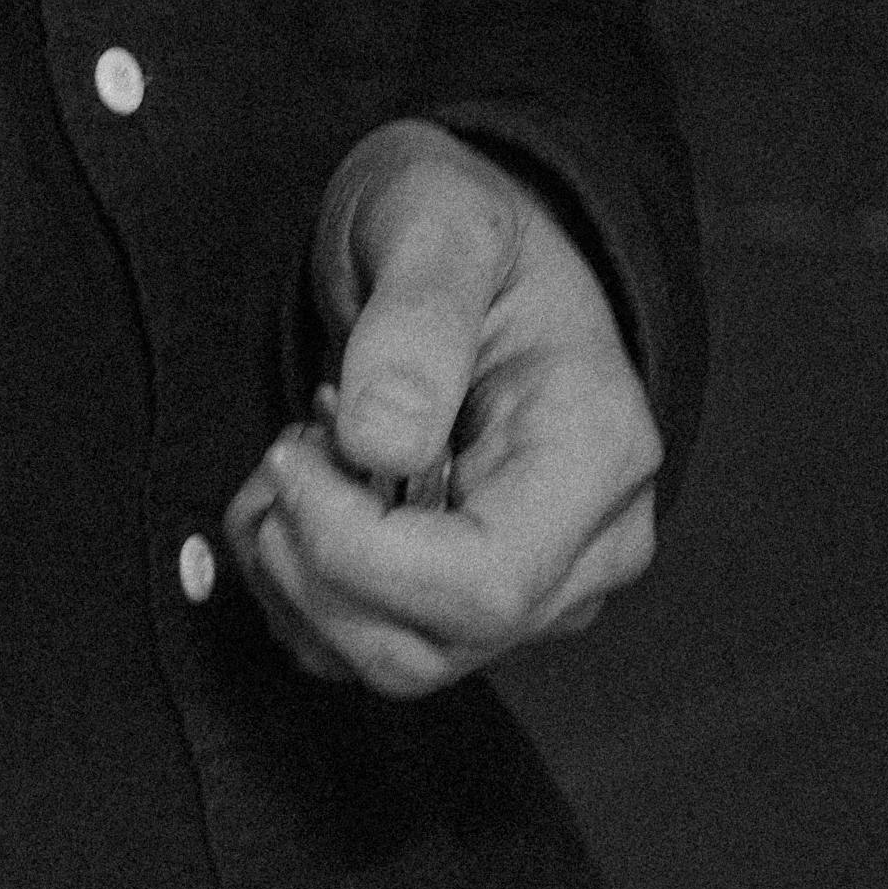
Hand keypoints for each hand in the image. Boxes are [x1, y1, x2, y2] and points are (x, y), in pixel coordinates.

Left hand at [224, 125, 660, 698]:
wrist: (471, 250)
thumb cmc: (463, 227)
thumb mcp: (438, 223)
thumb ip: (416, 321)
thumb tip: (382, 446)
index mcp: (601, 450)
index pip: (484, 585)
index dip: (357, 550)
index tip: (294, 451)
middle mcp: (592, 543)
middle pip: (431, 645)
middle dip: (316, 567)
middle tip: (286, 449)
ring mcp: (542, 588)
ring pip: (394, 665)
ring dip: (298, 581)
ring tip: (291, 462)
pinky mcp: (479, 608)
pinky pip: (367, 655)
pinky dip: (302, 597)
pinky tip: (303, 502)